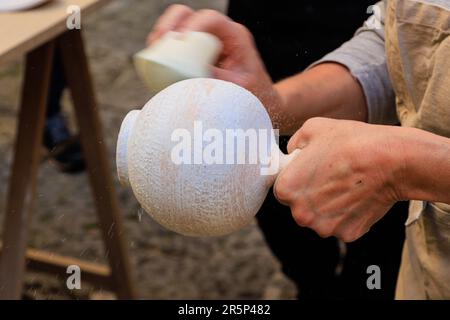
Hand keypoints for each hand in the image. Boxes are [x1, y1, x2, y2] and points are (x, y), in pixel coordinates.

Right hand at [147, 5, 284, 124]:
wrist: (258, 100)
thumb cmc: (253, 94)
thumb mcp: (238, 88)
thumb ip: (216, 79)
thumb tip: (189, 75)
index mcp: (235, 36)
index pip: (211, 18)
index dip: (193, 25)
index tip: (181, 40)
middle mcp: (218, 34)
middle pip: (188, 15)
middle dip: (170, 24)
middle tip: (160, 40)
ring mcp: (205, 41)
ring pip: (177, 25)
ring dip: (162, 34)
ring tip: (153, 49)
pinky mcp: (194, 53)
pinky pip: (175, 44)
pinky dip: (163, 48)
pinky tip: (156, 58)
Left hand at [274, 118, 404, 241]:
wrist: (391, 160)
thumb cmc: (350, 141)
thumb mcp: (312, 128)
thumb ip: (294, 143)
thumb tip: (292, 152)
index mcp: (287, 189)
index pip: (282, 190)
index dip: (296, 180)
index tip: (309, 173)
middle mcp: (301, 214)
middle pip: (300, 208)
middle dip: (311, 196)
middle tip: (331, 178)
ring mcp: (324, 227)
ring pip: (320, 219)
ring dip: (329, 207)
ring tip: (346, 185)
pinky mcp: (347, 235)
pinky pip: (342, 225)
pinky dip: (348, 215)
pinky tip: (358, 197)